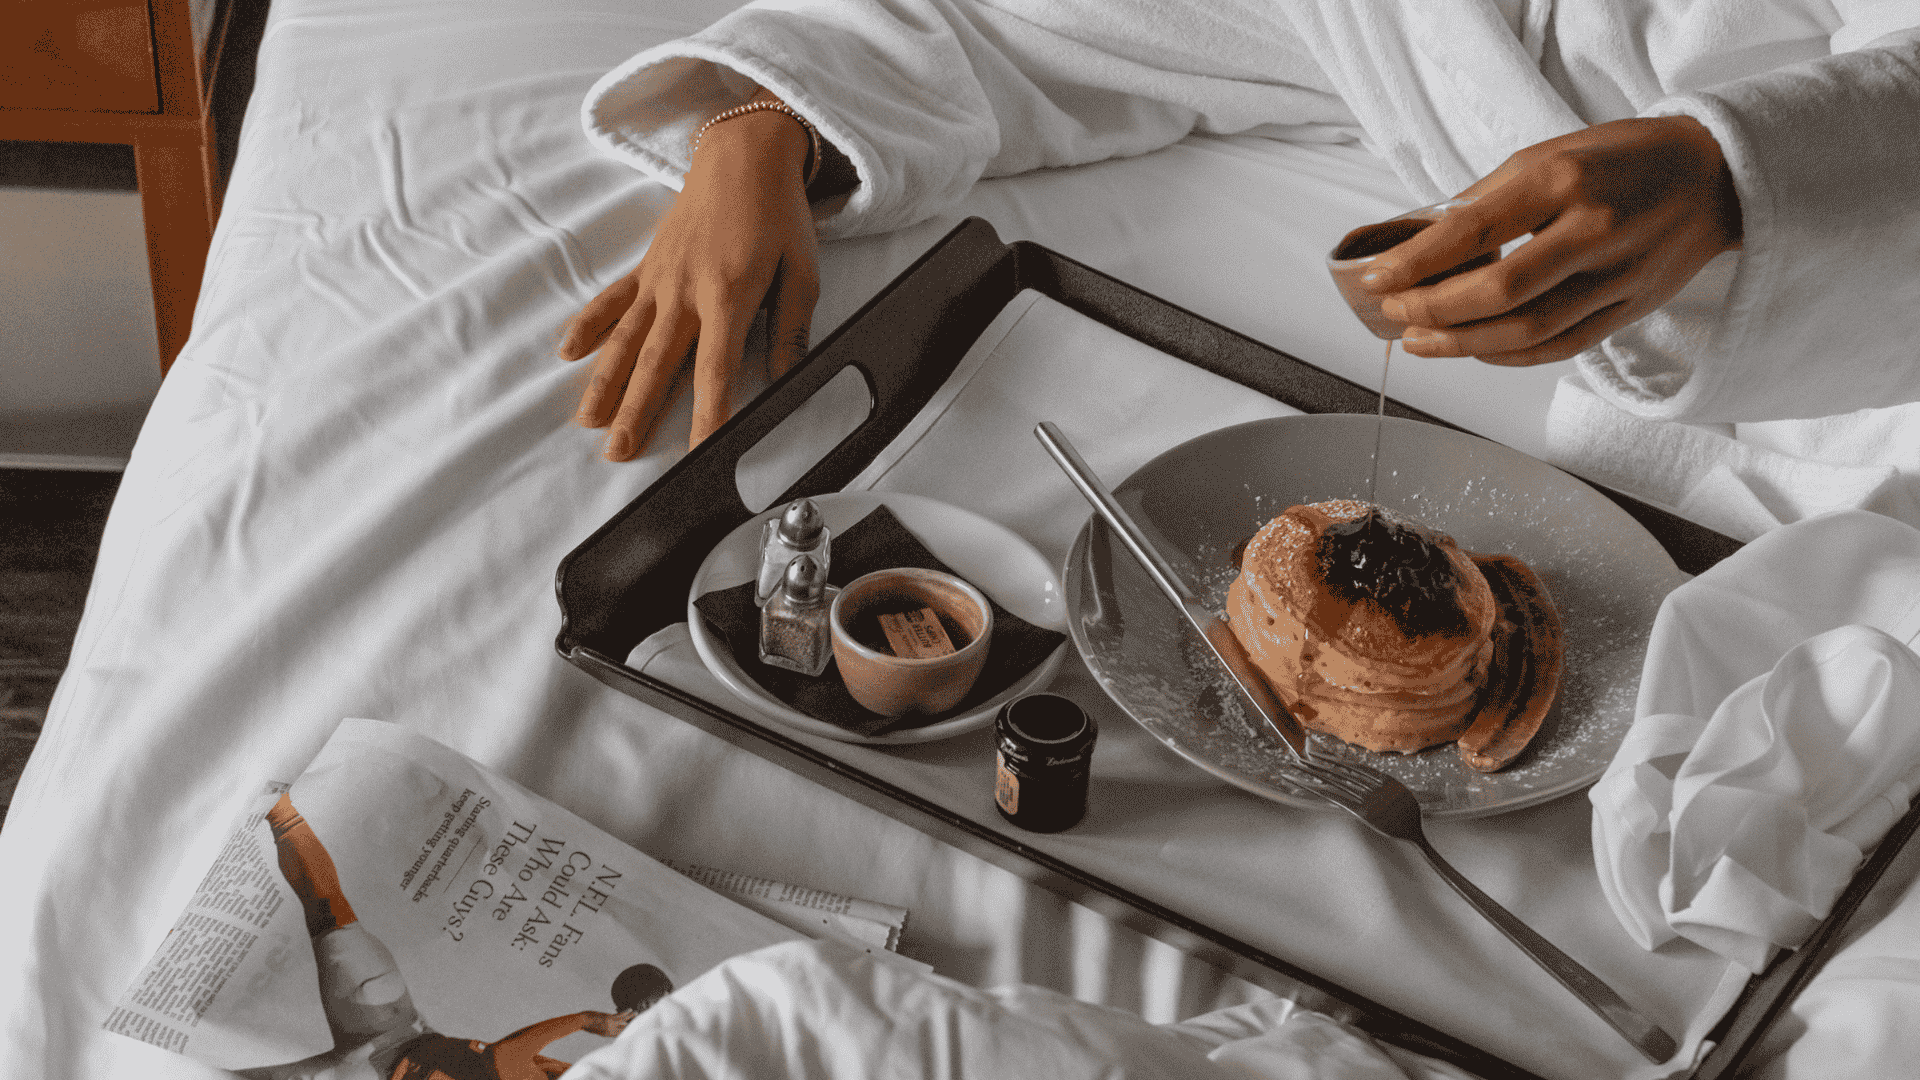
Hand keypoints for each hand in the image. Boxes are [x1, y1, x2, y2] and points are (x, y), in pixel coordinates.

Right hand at [561, 99, 820, 456]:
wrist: (743, 155)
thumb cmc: (777, 213)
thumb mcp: (803, 271)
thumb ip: (791, 328)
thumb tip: (787, 378)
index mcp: (728, 296)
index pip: (717, 370)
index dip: (709, 415)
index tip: (699, 451)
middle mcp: (685, 291)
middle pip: (657, 363)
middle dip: (637, 412)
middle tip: (619, 452)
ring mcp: (659, 279)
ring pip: (625, 339)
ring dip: (605, 383)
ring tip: (588, 421)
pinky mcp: (647, 266)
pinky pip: (611, 300)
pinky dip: (587, 325)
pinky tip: (568, 353)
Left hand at [581, 1009, 637, 1036]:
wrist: (581, 1022)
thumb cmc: (586, 1025)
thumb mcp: (595, 1029)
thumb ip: (602, 1028)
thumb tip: (606, 1025)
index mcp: (607, 1034)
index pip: (619, 1033)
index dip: (626, 1031)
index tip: (632, 1028)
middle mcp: (610, 1031)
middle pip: (623, 1028)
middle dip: (631, 1025)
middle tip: (639, 1021)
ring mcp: (610, 1025)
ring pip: (623, 1021)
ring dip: (631, 1017)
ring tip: (637, 1013)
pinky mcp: (609, 1019)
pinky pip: (620, 1016)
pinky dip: (626, 1013)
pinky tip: (630, 1009)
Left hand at [1359, 117, 1741, 365]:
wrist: (1714, 176)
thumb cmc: (1622, 159)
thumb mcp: (1549, 154)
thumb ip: (1487, 199)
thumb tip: (1420, 241)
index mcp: (1564, 179)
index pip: (1474, 229)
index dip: (1416, 262)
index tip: (1377, 278)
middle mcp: (1594, 229)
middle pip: (1498, 291)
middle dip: (1433, 309)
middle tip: (1395, 311)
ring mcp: (1617, 275)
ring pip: (1526, 330)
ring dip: (1460, 344)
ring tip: (1418, 342)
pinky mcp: (1629, 309)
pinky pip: (1557, 348)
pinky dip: (1506, 355)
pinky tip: (1471, 349)